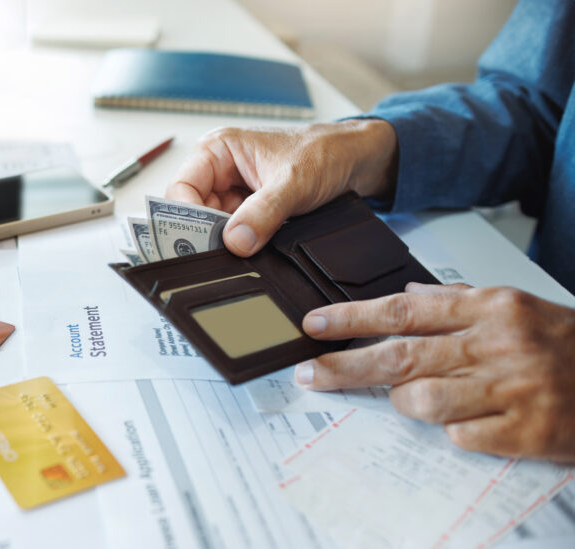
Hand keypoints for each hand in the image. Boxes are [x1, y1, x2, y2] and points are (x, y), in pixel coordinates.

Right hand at [165, 120, 397, 255]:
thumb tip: (236, 241)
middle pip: (193, 211)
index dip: (186, 216)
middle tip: (227, 249)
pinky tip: (257, 244)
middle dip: (209, 232)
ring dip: (229, 239)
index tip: (204, 241)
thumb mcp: (293, 183)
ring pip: (213, 226)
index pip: (180, 188)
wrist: (357, 160)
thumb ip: (262, 213)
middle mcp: (220, 170)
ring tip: (250, 242)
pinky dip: (243, 242)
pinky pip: (234, 232)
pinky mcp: (249, 209)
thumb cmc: (326, 152)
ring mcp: (234, 192)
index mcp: (218, 149)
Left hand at [295, 282, 574, 460]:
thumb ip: (458, 302)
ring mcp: (512, 389)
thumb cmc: (568, 345)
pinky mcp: (526, 431)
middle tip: (309, 373)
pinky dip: (453, 432)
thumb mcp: (516, 309)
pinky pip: (461, 436)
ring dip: (405, 401)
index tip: (314, 326)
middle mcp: (497, 344)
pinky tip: (469, 422)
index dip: (351, 318)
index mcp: (491, 308)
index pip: (403, 311)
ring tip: (413, 399)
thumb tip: (405, 296)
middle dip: (345, 366)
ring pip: (423, 398)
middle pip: (400, 355)